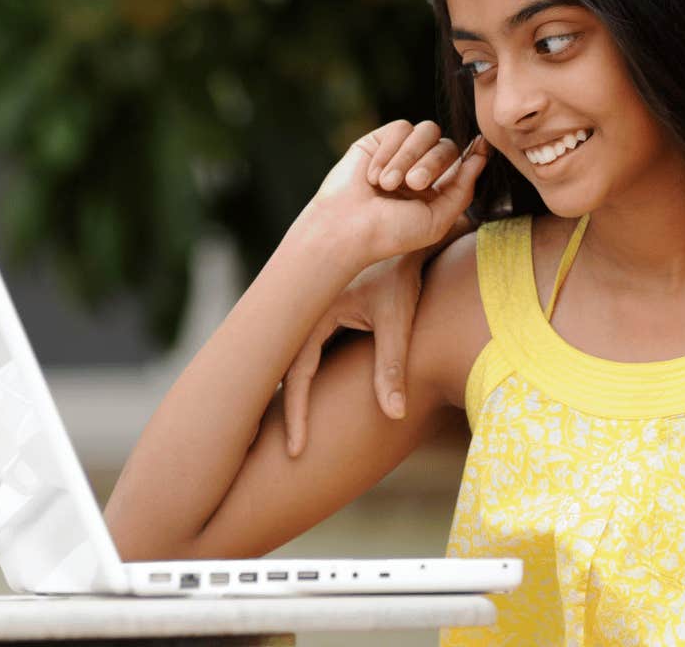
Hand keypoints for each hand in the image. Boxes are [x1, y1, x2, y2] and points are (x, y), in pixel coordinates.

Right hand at [281, 250, 427, 455]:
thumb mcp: (398, 318)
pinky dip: (302, 377)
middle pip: (283, 369)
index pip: (296, 374)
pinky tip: (305, 401)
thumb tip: (395, 416)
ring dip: (289, 394)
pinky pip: (305, 349)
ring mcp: (310, 309)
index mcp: (313, 310)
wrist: (407, 232)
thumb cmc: (403, 272)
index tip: (297, 450)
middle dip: (277, 410)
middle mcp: (304, 310)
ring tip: (286, 434)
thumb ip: (392, 367)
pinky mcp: (322, 310)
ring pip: (291, 359)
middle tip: (278, 452)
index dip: (296, 415)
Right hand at [308, 120, 488, 270]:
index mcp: (437, 189)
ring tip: (389, 184)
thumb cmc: (390, 232)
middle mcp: (420, 168)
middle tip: (413, 185)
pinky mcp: (378, 140)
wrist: (347, 229)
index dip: (475, 152)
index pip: (462, 163)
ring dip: (408, 157)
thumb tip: (482, 157)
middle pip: (447, 145)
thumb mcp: (437, 219)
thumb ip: (462, 190)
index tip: (484, 144)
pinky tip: (373, 176)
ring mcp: (399, 153)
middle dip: (432, 163)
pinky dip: (389, 151)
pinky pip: (400, 129)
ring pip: (425, 131)